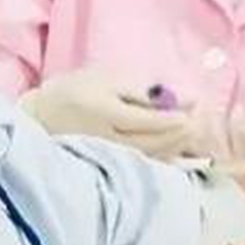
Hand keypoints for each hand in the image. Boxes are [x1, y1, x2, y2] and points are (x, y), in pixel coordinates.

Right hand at [19, 69, 195, 159]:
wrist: (42, 118)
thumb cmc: (76, 91)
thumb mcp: (105, 79)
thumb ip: (140, 90)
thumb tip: (177, 96)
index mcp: (106, 112)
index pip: (150, 121)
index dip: (177, 116)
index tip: (198, 105)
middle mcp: (108, 139)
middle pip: (156, 141)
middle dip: (183, 131)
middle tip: (202, 118)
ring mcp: (109, 156)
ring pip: (152, 156)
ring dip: (179, 145)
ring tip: (194, 131)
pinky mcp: (110, 165)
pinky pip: (145, 165)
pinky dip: (166, 158)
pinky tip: (179, 150)